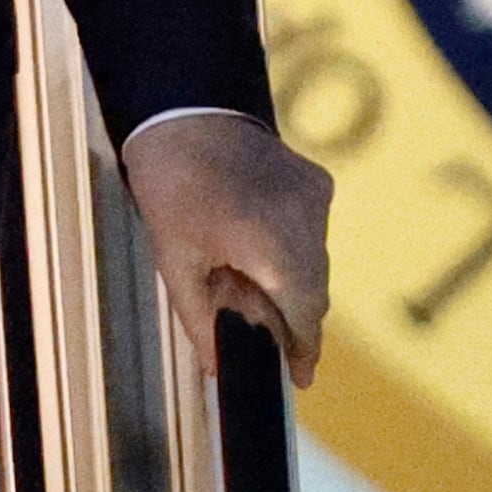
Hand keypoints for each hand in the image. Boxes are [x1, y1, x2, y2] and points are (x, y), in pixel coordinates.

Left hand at [120, 113, 332, 387]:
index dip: (304, 352)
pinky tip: (258, 246)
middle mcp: (307, 224)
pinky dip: (295, 253)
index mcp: (272, 248)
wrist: (187, 112)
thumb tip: (217, 366)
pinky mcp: (318, 183)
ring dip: (293, 286)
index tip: (298, 379)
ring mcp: (317, 200)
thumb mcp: (176, 261)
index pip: (305, 315)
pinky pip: (314, 234)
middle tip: (267, 344)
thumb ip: (201, 319)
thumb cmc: (172, 187)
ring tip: (250, 286)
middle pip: (314, 293)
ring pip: (317, 265)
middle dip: (294, 322)